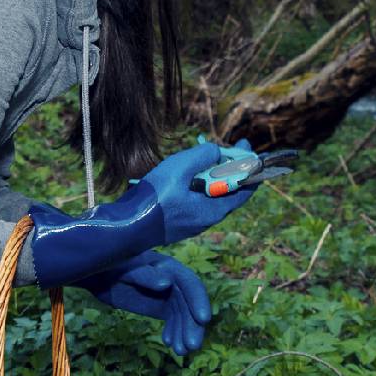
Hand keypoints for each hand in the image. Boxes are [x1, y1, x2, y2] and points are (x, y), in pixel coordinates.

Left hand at [73, 251, 211, 355]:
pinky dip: (174, 333)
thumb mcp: (125, 269)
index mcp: (169, 267)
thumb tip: (166, 283)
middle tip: (190, 347)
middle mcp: (174, 281)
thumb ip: (144, 275)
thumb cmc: (110, 266)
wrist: (98, 276)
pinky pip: (173, 321)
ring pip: (183, 316)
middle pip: (190, 305)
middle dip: (192, 326)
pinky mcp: (161, 307)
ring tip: (180, 351)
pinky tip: (168, 343)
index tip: (203, 320)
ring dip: (184, 333)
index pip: (190, 284)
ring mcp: (169, 295)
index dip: (199, 301)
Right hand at [134, 136, 257, 240]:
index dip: (250, 168)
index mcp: (213, 210)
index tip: (249, 150)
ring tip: (207, 156)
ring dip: (212, 175)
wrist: (124, 227)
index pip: (244, 190)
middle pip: (227, 191)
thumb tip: (216, 151)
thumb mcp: (180, 169)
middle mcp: (206, 219)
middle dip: (230, 168)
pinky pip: (195, 200)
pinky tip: (187, 172)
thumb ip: (202, 156)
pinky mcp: (177, 221)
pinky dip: (198, 184)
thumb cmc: (154, 199)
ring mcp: (191, 222)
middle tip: (229, 148)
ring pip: (210, 195)